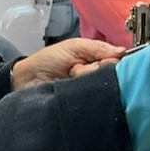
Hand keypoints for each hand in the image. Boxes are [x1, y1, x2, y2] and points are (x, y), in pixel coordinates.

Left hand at [11, 39, 125, 89]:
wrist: (27, 79)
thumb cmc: (48, 60)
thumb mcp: (74, 46)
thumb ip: (98, 47)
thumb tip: (122, 51)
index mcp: (97, 59)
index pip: (118, 61)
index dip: (112, 61)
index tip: (104, 61)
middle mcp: (97, 75)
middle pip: (111, 74)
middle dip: (93, 70)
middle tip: (76, 68)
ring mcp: (90, 90)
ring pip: (101, 86)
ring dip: (85, 80)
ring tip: (71, 76)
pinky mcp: (83, 103)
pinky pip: (92, 100)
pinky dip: (83, 94)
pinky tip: (71, 88)